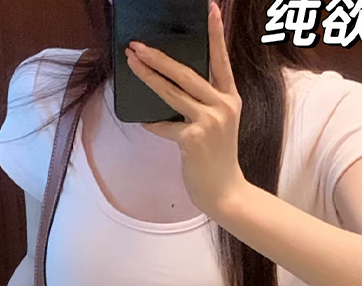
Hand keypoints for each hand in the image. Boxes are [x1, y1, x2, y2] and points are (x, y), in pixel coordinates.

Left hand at [124, 1, 245, 216]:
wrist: (225, 192)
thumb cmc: (218, 158)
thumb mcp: (220, 124)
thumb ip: (205, 102)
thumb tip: (173, 84)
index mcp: (230, 98)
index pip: (221, 60)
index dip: (215, 34)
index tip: (210, 8)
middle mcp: (222, 105)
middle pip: (187, 72)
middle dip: (159, 56)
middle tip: (138, 44)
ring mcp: (209, 121)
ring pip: (172, 92)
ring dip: (148, 76)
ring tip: (131, 63)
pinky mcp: (193, 139)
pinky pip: (164, 125)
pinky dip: (152, 124)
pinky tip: (144, 121)